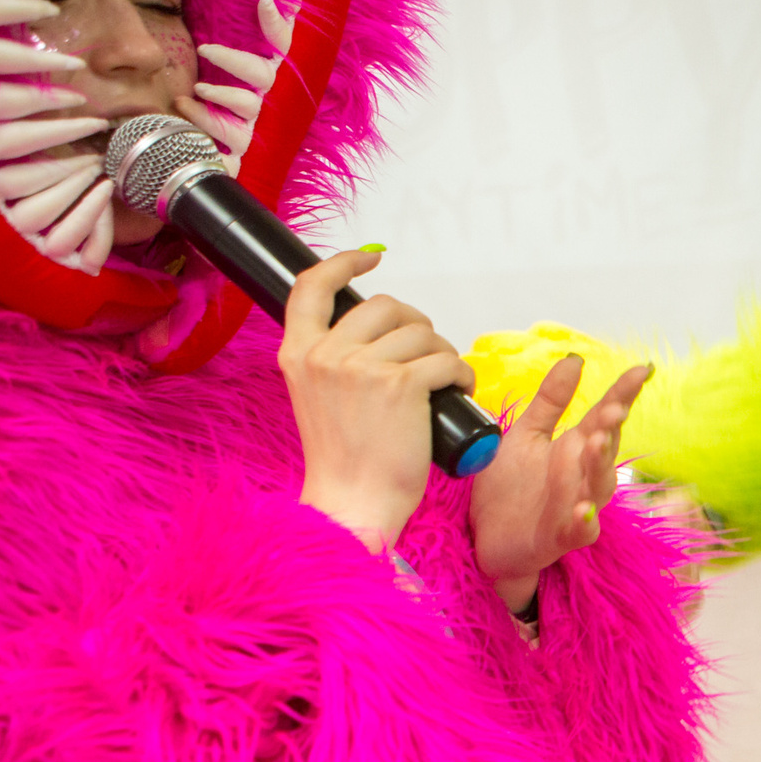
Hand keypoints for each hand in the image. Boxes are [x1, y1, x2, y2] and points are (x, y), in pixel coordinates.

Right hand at [280, 248, 469, 551]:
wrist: (352, 503)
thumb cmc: (344, 461)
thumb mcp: (318, 400)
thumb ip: (332, 365)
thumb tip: (371, 337)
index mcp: (298, 355)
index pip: (311, 287)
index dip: (342, 264)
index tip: (369, 258)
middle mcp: (325, 354)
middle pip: (385, 307)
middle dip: (416, 325)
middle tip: (428, 355)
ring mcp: (361, 367)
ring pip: (422, 333)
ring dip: (443, 352)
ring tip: (447, 380)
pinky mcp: (400, 385)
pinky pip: (445, 361)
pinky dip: (462, 373)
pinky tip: (461, 389)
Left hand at [470, 354, 654, 612]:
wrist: (486, 538)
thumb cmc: (510, 488)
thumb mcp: (525, 435)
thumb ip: (551, 400)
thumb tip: (575, 359)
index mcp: (575, 449)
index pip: (605, 417)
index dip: (624, 393)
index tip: (642, 369)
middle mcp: (582, 476)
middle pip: (607, 450)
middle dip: (611, 429)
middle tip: (612, 408)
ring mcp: (575, 507)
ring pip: (598, 487)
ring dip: (600, 466)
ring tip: (596, 443)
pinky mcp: (560, 537)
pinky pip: (580, 531)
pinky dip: (583, 522)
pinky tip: (582, 509)